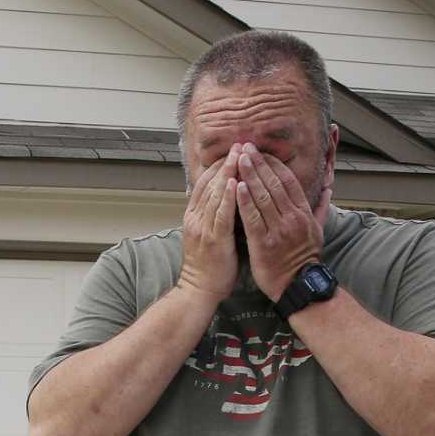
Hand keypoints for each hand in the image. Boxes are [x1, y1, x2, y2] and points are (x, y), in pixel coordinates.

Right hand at [176, 159, 236, 305]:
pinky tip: (235, 181)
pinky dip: (227, 196)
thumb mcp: (206, 235)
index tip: (233, 150)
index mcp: (194, 216)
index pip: (205, 183)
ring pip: (214, 194)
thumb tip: (226, 198)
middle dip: (226, 162)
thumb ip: (213, 216)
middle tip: (240, 144)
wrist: (199, 291)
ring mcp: (203, 228)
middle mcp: (196, 218)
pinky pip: (221, 214)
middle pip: (210, 183)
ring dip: (228, 172)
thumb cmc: (208, 265)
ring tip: (240, 154)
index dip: (218, 165)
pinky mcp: (214, 239)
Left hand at [232, 144, 326, 303]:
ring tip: (239, 159)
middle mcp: (292, 218)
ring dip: (250, 176)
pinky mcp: (263, 243)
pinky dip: (244, 200)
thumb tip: (329, 189)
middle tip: (246, 147)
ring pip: (263, 197)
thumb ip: (321, 208)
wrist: (298, 285)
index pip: (289, 181)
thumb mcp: (318, 231)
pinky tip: (235, 186)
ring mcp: (278, 230)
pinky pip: (252, 218)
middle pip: (274, 184)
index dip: (275, 164)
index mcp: (303, 212)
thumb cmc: (305, 257)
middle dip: (259, 164)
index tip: (262, 151)